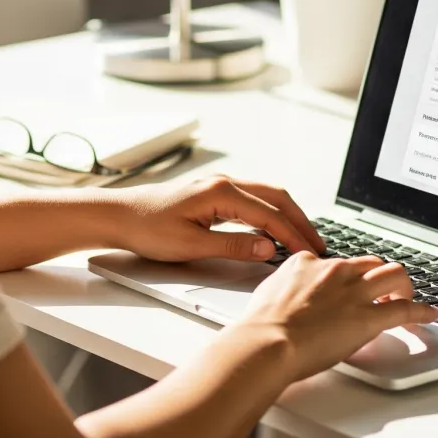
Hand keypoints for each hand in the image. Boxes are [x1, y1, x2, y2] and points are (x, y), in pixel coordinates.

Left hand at [110, 175, 325, 262]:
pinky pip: (252, 202)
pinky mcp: (214, 195)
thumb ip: (233, 247)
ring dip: (287, 217)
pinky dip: (270, 215)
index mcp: (221, 192)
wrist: (118, 216)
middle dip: (300, 222)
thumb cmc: (147, 228)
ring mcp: (219, 187)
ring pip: (267, 198)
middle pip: (276, 199)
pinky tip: (275, 231)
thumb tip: (268, 249)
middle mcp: (224, 183)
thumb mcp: (191, 245)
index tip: (309, 253)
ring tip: (304, 239)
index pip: (269, 215)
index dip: (293, 236)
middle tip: (319, 245)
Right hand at [237, 252, 437, 382]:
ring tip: (405, 300)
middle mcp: (335, 271)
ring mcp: (354, 292)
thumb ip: (285, 290)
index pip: (335, 262)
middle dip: (379, 277)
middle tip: (383, 293)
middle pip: (371, 263)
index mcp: (307, 263)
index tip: (348, 287)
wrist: (267, 342)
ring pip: (394, 274)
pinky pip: (405, 309)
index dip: (346, 277)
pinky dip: (420, 311)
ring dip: (403, 287)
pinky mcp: (368, 317)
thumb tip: (287, 297)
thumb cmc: (260, 327)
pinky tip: (428, 315)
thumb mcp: (268, 294)